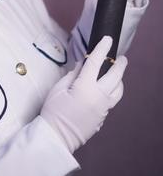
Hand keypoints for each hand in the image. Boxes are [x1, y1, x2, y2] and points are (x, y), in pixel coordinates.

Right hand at [40, 36, 126, 153]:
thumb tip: (82, 65)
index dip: (102, 48)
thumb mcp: (58, 88)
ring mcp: (104, 108)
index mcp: (86, 86)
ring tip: (116, 75)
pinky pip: (111, 101)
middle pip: (115, 76)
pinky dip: (111, 92)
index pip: (96, 62)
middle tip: (121, 58)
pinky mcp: (103, 118)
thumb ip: (73, 75)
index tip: (108, 39)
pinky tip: (104, 91)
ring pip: (119, 90)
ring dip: (119, 80)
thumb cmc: (53, 111)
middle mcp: (99, 96)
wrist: (56, 136)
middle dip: (120, 64)